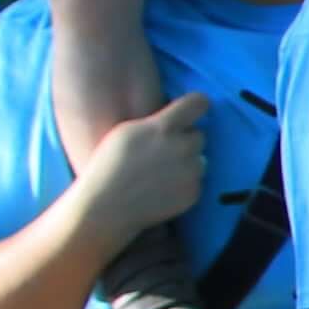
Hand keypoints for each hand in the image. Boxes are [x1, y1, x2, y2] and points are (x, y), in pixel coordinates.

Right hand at [75, 92, 209, 242]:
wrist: (108, 205)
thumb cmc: (109, 165)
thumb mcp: (126, 131)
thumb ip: (155, 122)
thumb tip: (177, 117)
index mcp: (164, 128)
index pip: (198, 103)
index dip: (197, 105)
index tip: (193, 110)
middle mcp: (183, 147)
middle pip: (199, 135)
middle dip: (185, 140)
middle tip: (163, 151)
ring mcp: (191, 171)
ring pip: (200, 159)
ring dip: (187, 162)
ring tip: (161, 172)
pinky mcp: (194, 192)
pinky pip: (196, 181)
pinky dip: (184, 183)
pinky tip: (163, 188)